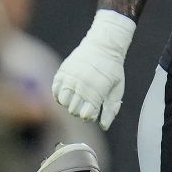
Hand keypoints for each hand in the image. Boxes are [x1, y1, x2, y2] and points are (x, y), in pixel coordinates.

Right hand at [51, 10, 134, 129]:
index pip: (86, 115)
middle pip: (73, 110)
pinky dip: (59, 95)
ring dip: (68, 103)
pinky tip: (67, 93)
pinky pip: (55, 90)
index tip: (92, 112)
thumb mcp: (117, 88)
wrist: (103, 45)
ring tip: (76, 98)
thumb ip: (111, 108)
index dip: (89, 116)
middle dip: (79, 110)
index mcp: (96, 91)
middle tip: (85, 103)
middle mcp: (81, 86)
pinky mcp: (62, 72)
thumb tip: (104, 126)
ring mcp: (70, 78)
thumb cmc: (112, 69)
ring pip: (62, 102)